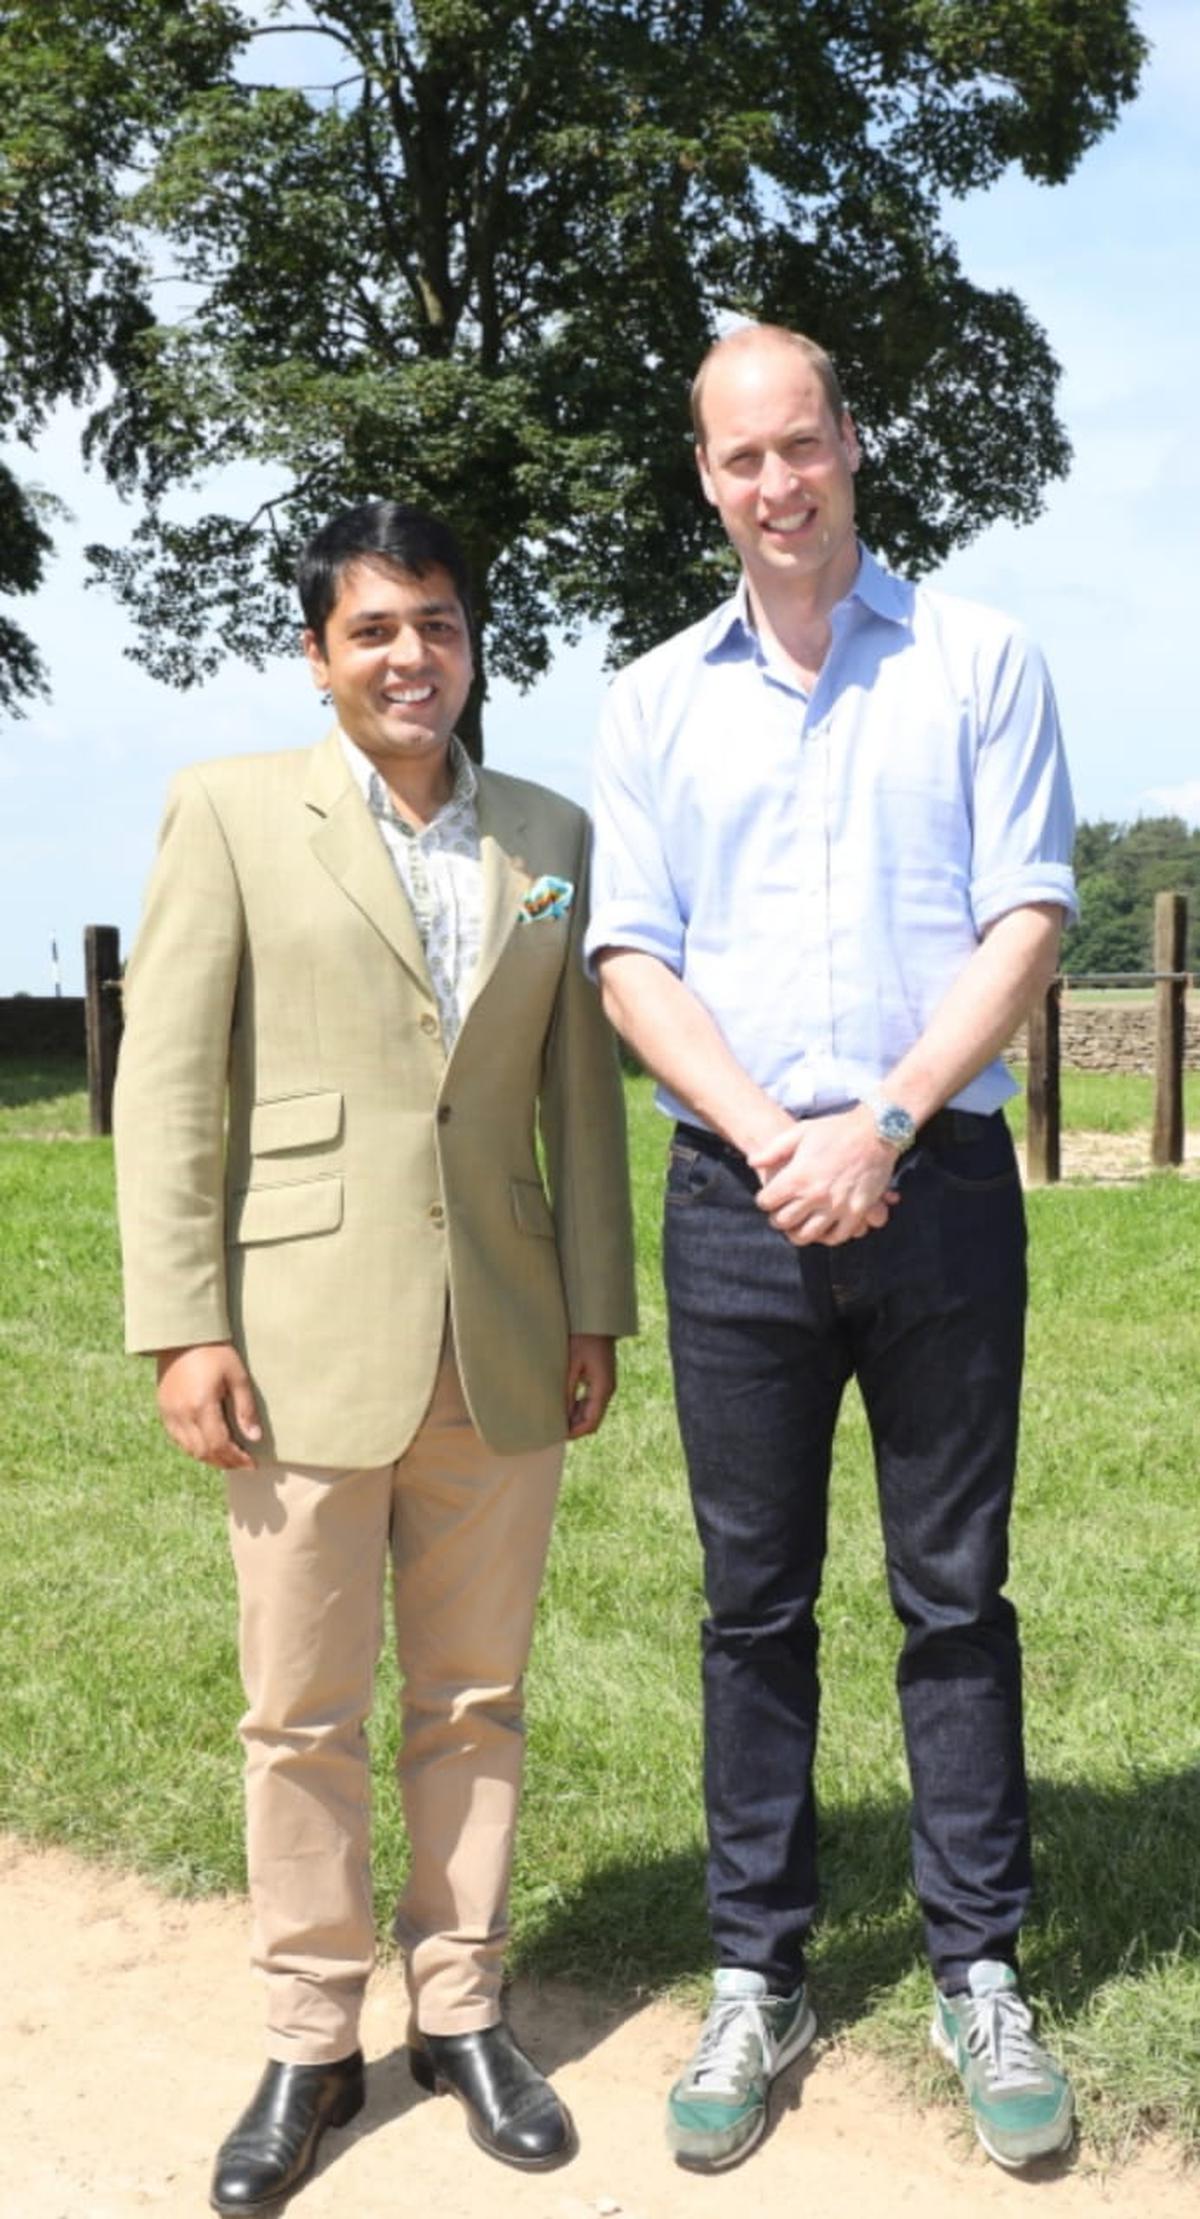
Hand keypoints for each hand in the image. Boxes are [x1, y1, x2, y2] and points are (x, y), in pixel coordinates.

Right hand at [155, 1343, 262, 1468]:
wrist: (183, 1336)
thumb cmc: (215, 1353)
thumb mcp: (237, 1376)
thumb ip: (245, 1409)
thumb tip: (254, 1438)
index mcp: (202, 1405)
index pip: (219, 1445)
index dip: (236, 1459)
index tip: (251, 1464)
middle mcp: (182, 1414)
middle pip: (203, 1452)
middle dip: (225, 1462)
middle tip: (242, 1464)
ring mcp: (170, 1413)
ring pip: (189, 1449)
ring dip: (209, 1458)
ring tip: (228, 1458)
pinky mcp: (163, 1410)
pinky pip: (178, 1440)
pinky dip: (194, 1448)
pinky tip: (208, 1445)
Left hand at [565, 1333, 616, 1438]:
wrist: (597, 1323)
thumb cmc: (583, 1339)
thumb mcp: (571, 1365)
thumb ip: (567, 1391)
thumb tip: (561, 1415)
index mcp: (602, 1388)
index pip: (591, 1422)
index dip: (575, 1432)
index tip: (558, 1435)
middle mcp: (607, 1390)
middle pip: (593, 1420)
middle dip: (575, 1427)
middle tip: (554, 1429)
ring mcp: (606, 1385)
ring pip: (593, 1412)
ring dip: (577, 1418)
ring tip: (557, 1418)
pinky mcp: (602, 1380)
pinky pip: (592, 1402)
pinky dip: (580, 1408)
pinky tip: (565, 1406)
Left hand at [749, 1108, 899, 1245]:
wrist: (876, 1132)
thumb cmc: (836, 1130)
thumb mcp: (800, 1132)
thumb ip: (773, 1150)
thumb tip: (752, 1163)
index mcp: (798, 1176)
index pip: (767, 1202)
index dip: (764, 1201)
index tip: (767, 1199)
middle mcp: (815, 1195)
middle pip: (783, 1222)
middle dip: (777, 1219)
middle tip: (779, 1214)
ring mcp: (837, 1206)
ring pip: (807, 1235)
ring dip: (797, 1233)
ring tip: (797, 1227)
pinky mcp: (857, 1212)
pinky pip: (837, 1236)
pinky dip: (826, 1237)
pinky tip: (822, 1230)